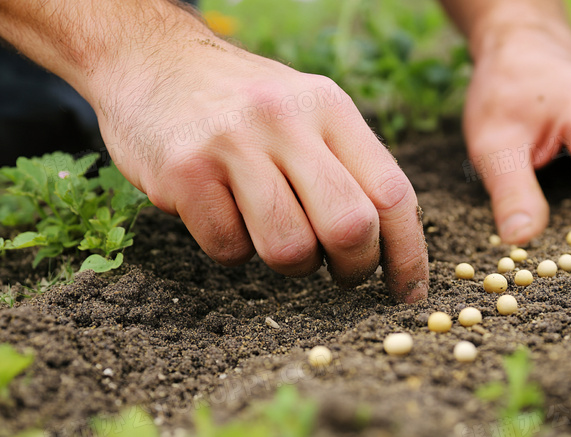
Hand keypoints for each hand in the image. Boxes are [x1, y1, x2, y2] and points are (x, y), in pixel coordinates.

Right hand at [93, 42, 427, 301]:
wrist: (152, 60)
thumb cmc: (243, 104)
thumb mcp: (308, 110)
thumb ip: (349, 165)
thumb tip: (391, 243)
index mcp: (330, 107)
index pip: (392, 193)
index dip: (408, 254)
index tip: (409, 293)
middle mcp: (287, 119)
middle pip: (350, 227)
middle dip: (353, 268)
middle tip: (341, 271)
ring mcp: (233, 142)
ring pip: (290, 249)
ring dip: (290, 263)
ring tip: (274, 233)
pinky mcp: (185, 170)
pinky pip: (229, 250)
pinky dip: (232, 250)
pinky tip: (223, 214)